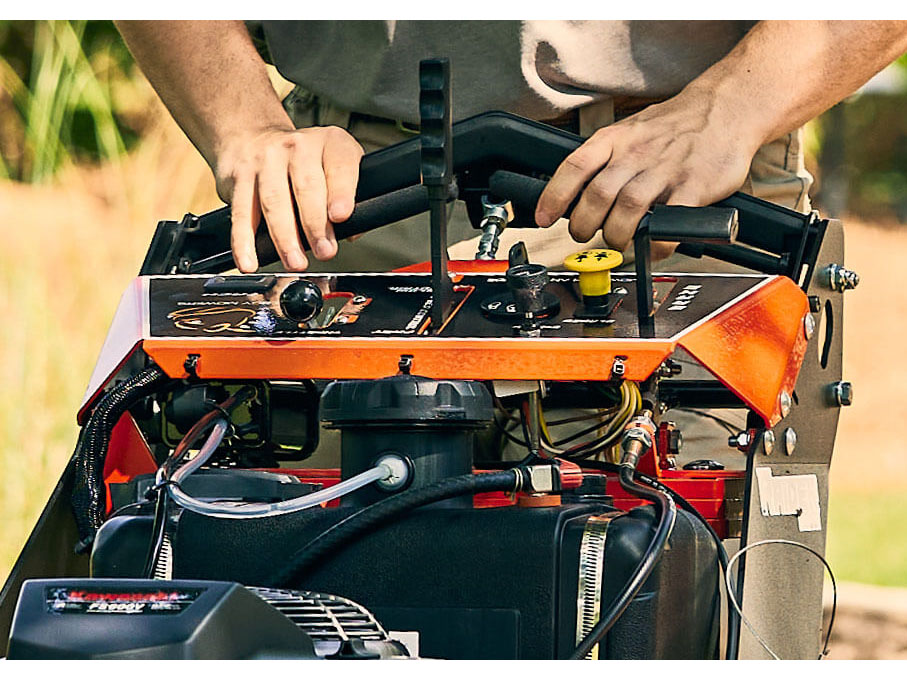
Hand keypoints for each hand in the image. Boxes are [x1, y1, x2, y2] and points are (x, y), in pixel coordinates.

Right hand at [214, 125, 363, 271]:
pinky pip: (242, 213)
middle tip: (324, 252)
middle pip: (306, 187)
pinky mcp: (239, 177)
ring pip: (274, 201)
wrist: (252, 134)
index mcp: (329, 143)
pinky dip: (244, 241)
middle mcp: (297, 146)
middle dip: (316, 225)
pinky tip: (249, 261)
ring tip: (295, 261)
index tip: (341, 216)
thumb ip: (346, 196)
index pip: (339, 166)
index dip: (341, 192)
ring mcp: (266, 160)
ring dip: (285, 238)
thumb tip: (351, 233)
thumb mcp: (333, 164)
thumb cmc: (303, 160)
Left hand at [535, 89, 759, 258]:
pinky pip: (670, 222)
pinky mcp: (694, 186)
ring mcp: (666, 170)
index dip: (553, 196)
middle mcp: (637, 154)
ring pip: (628, 210)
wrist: (728, 107)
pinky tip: (653, 246)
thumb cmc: (675, 125)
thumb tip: (573, 194)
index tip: (543, 218)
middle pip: (597, 195)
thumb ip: (604, 159)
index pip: (574, 167)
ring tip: (618, 241)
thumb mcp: (630, 130)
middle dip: (584, 225)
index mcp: (616, 140)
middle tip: (585, 235)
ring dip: (616, 235)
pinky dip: (657, 242)